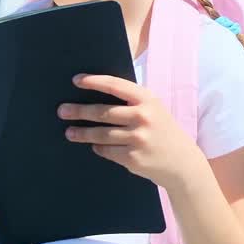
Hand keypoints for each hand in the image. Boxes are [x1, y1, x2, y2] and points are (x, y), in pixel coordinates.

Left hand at [59, 74, 205, 190]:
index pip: (115, 86)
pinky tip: (93, 146)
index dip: (94, 82)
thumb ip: (131, 101)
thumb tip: (96, 93)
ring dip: (82, 133)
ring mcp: (137, 139)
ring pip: (101, 134)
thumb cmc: (162, 130)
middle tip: (62, 111)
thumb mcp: (154, 108)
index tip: (76, 81)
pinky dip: (98, 148)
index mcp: (147, 99)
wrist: (181, 162)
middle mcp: (143, 117)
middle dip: (79, 111)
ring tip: (69, 132)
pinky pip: (107, 151)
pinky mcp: (132, 158)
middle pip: (103, 112)